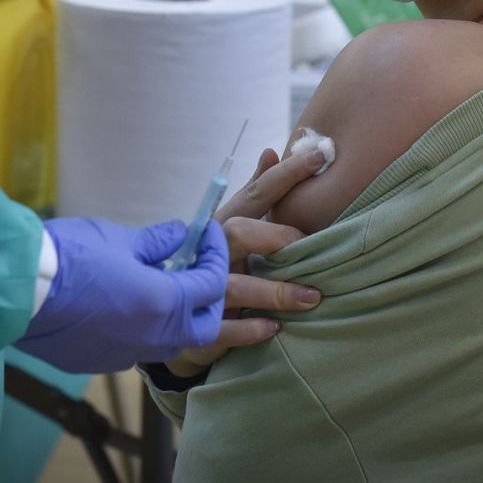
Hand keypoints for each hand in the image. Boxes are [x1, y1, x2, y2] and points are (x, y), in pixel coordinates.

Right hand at [16, 217, 227, 373]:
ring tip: (167, 287)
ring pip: (172, 342)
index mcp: (164, 304)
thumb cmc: (70, 257)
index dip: (216, 255)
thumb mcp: (120, 239)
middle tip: (198, 271)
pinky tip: (130, 307)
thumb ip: (158, 242)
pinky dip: (147, 330)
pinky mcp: (100, 363)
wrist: (17, 290)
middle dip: (210, 299)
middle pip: (204, 327)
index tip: (209, 236)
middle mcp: (153, 337)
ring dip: (179, 318)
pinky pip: (138, 349)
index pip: (213, 284)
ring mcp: (126, 355)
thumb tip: (181, 236)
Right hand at [164, 146, 327, 376]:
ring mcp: (199, 288)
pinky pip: (224, 330)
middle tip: (307, 244)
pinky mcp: (196, 326)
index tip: (319, 156)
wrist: (163, 310)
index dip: (286, 174)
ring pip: (237, 285)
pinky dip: (250, 329)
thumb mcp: (228, 222)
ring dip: (275, 291)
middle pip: (238, 232)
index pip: (255, 194)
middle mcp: (208, 251)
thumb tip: (272, 151)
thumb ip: (253, 192)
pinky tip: (275, 328)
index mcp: (219, 223)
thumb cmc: (208, 259)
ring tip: (312, 297)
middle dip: (275, 236)